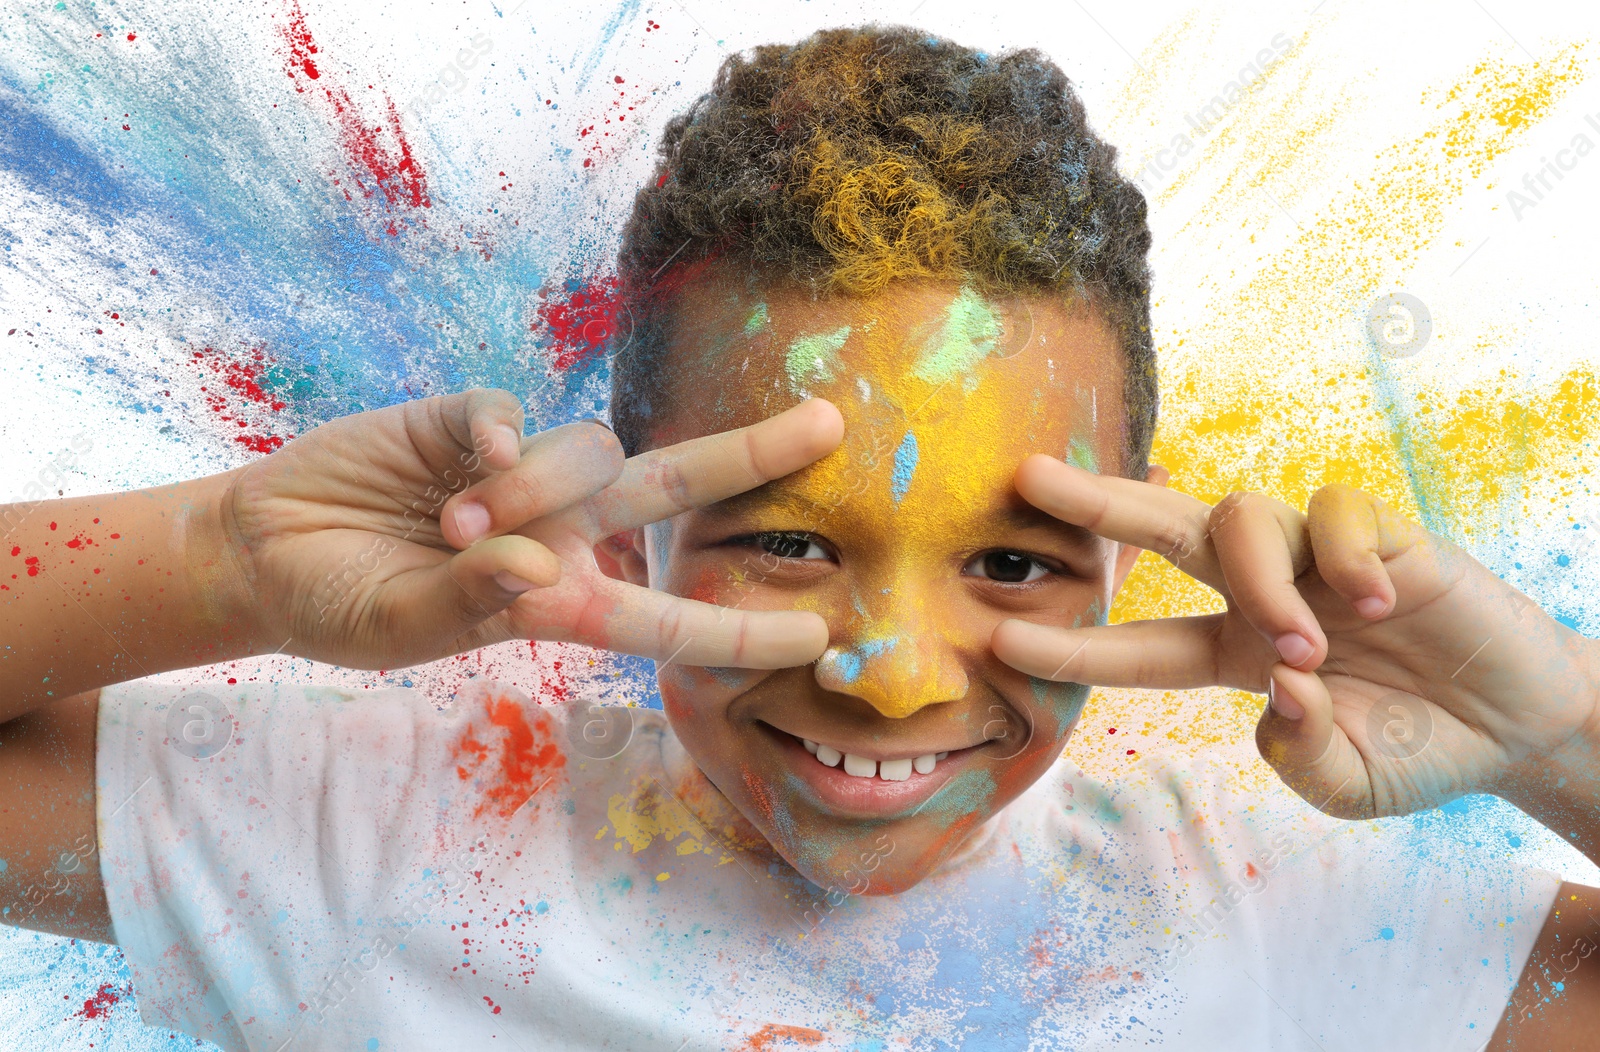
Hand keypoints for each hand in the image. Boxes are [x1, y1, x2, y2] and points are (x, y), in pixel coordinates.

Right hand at [218, 389, 842, 669]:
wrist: (263, 549)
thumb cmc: (341, 606)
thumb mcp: (398, 630)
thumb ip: (467, 605)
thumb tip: (535, 562)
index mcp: (558, 602)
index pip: (666, 616)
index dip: (741, 629)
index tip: (818, 638)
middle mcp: (559, 531)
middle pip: (676, 488)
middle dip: (752, 455)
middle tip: (833, 424)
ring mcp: (520, 471)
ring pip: (586, 452)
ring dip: (535, 490)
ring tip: (452, 524)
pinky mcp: (468, 420)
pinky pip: (514, 413)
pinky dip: (499, 438)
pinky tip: (463, 467)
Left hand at [990, 455, 1599, 828]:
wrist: (1517, 727)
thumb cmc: (1417, 749)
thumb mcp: (1346, 781)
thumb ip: (1301, 753)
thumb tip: (1278, 689)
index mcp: (1236, 654)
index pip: (1140, 643)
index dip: (1075, 642)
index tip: (1000, 639)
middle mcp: (1263, 593)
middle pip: (1162, 529)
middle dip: (1097, 502)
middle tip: (1028, 478)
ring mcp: (1317, 558)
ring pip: (1242, 517)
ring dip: (1259, 580)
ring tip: (1307, 649)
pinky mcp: (1383, 534)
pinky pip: (1336, 512)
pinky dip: (1346, 555)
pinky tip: (1378, 599)